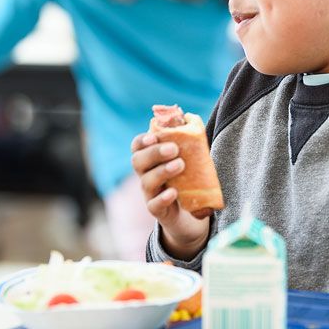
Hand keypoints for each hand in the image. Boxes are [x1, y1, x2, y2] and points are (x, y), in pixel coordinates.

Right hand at [131, 132, 209, 259]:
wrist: (189, 212)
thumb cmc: (186, 177)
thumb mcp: (187, 157)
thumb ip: (187, 139)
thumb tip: (191, 117)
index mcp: (150, 159)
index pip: (137, 147)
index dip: (141, 141)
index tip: (153, 136)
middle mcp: (145, 174)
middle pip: (137, 161)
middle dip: (154, 153)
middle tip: (174, 149)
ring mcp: (150, 193)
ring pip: (146, 182)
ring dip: (162, 171)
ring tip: (180, 165)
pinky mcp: (158, 210)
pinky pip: (154, 205)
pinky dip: (163, 198)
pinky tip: (173, 192)